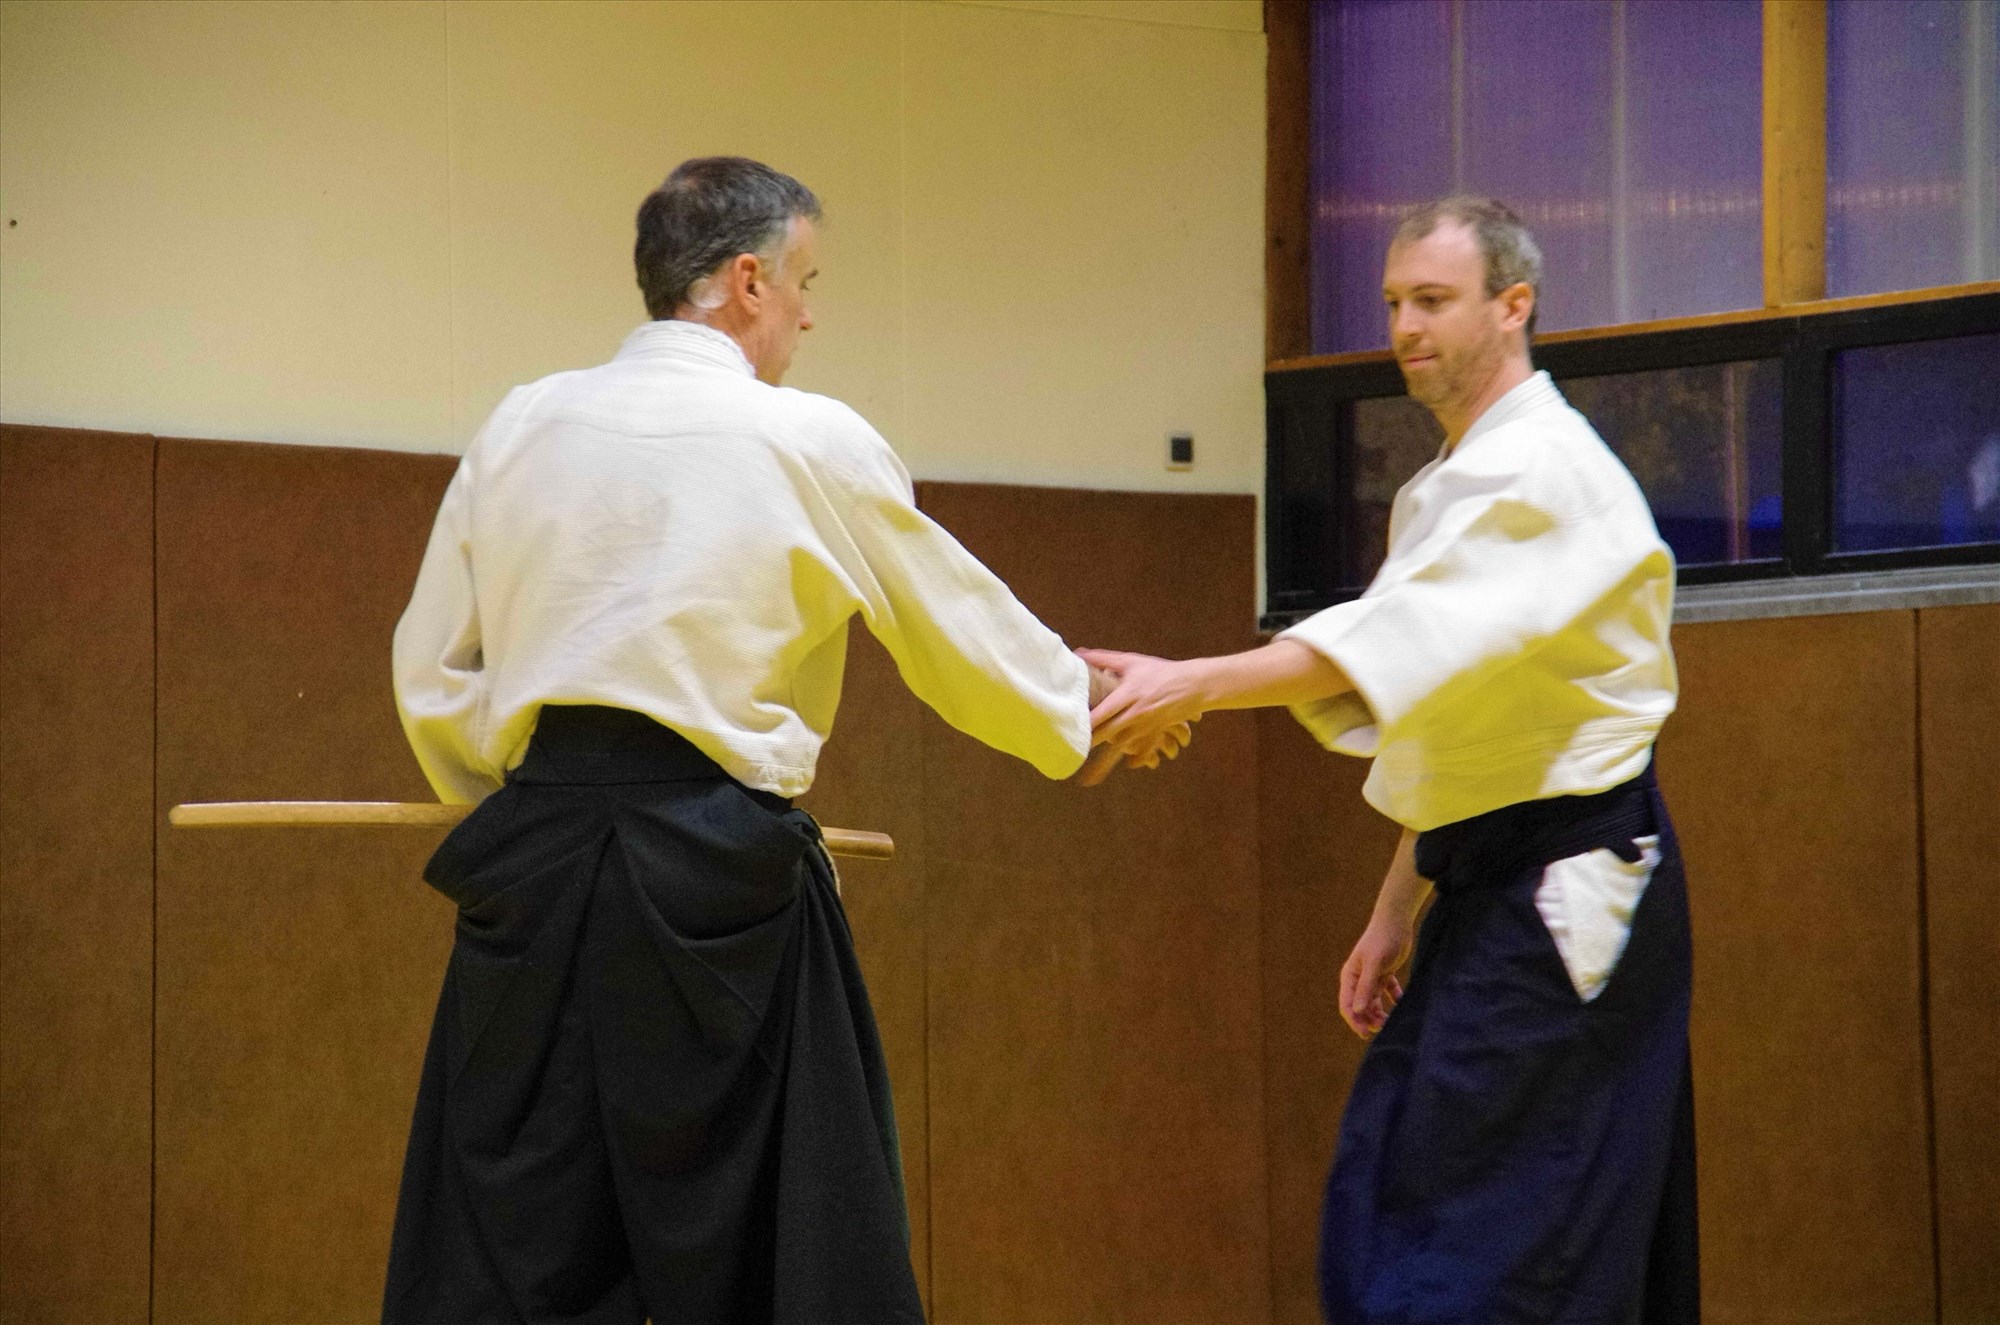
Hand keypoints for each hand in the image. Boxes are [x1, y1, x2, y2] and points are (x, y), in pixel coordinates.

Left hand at [1076, 654, 1191, 785]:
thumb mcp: (1132, 662)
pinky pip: (1142, 753)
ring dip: (1105, 763)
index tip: (1069, 730)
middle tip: (1071, 755)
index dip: (1085, 723)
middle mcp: (1135, 713)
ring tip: (1088, 779)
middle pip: (1108, 733)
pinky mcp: (1156, 734)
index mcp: (1127, 695)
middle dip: (1089, 746)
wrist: (1193, 685)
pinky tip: (1125, 766)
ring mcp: (1146, 726)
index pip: (1102, 712)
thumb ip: (1103, 659)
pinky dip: (1134, 760)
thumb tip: (1079, 653)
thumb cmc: (1159, 671)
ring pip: (1121, 748)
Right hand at [1338, 913, 1412, 1038]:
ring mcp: (1372, 977)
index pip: (1347, 1005)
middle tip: (1384, 1026)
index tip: (1366, 1033)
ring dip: (1380, 1012)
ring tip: (1392, 1020)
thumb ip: (1365, 987)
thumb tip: (1356, 1011)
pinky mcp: (1385, 973)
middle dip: (1369, 1019)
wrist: (1395, 922)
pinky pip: (1387, 992)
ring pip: (1373, 1002)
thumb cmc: (1382, 940)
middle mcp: (1358, 979)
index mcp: (1350, 977)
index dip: (1354, 1021)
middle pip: (1360, 1006)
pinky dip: (1393, 999)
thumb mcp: (1374, 964)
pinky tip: (1401, 1003)